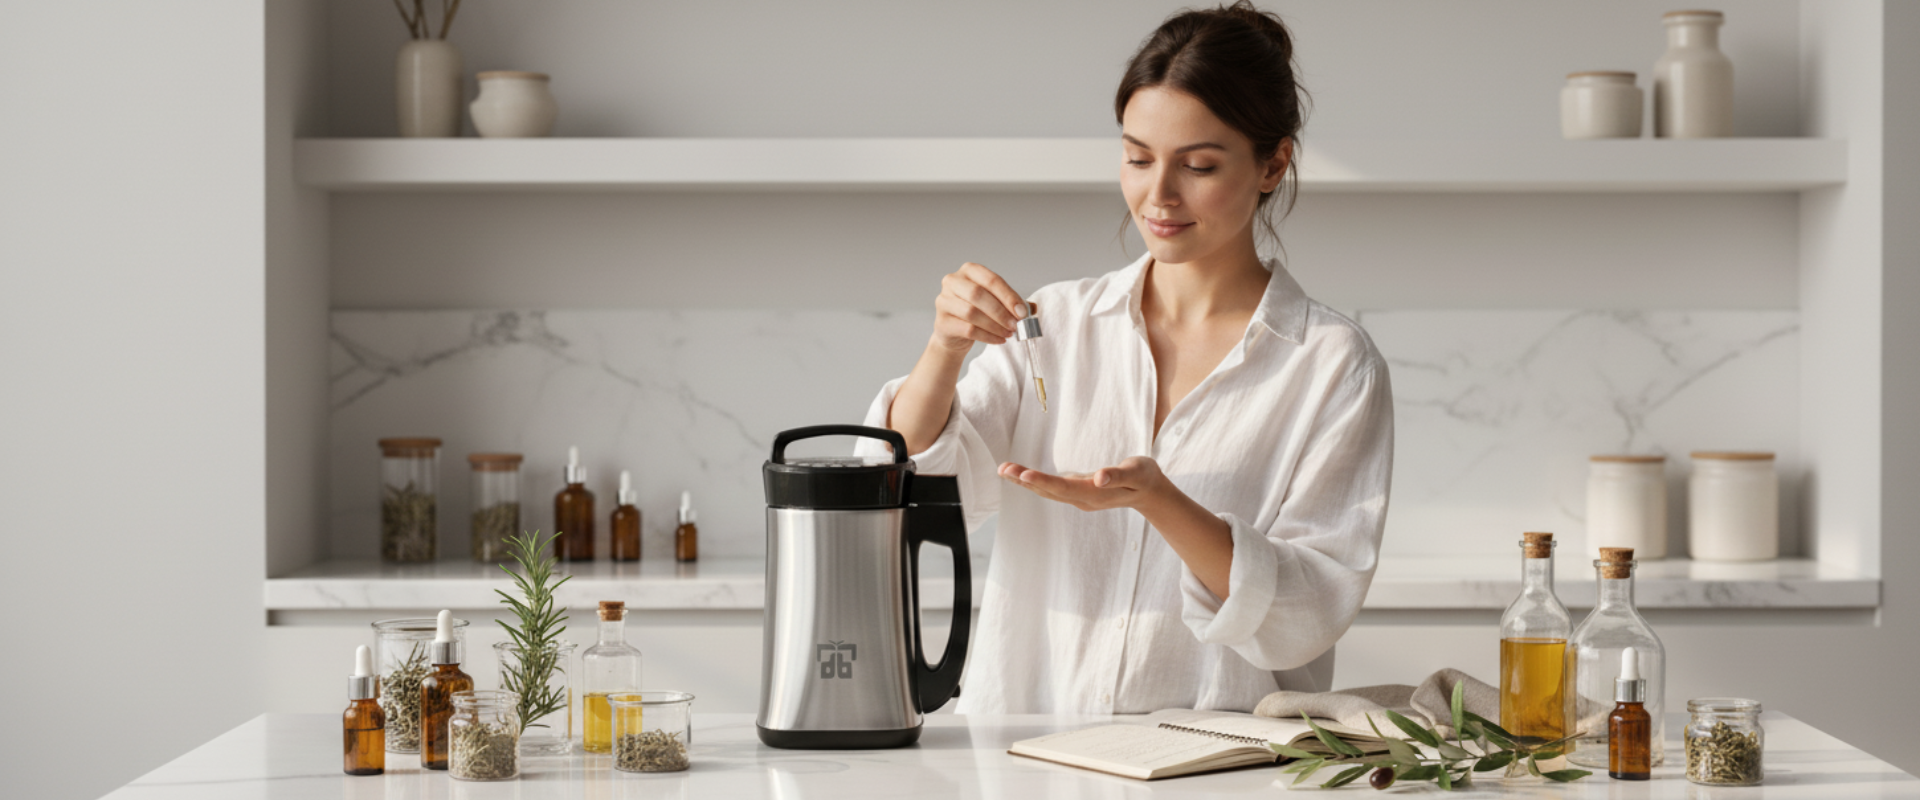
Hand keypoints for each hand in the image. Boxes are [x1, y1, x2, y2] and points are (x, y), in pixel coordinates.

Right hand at [931, 262, 1034, 352]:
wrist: (955, 334)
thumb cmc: (978, 312)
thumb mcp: (996, 302)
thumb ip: (1013, 303)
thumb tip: (1031, 308)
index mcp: (969, 270)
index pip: (991, 280)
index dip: (1008, 296)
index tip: (1022, 312)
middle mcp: (953, 281)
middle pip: (978, 294)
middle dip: (1001, 312)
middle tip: (1015, 325)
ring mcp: (944, 301)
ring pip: (972, 313)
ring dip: (995, 325)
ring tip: (1009, 333)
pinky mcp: (942, 321)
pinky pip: (967, 329)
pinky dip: (987, 336)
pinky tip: (999, 340)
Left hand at [998, 456, 1170, 512]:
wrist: (1150, 493)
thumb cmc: (1145, 478)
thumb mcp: (1138, 472)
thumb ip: (1119, 474)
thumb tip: (1099, 476)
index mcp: (1096, 493)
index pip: (1065, 488)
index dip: (1043, 481)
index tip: (1023, 475)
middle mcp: (1083, 499)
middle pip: (1050, 491)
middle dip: (1025, 481)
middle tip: (1003, 469)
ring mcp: (1079, 498)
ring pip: (1048, 491)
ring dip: (1025, 482)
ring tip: (1004, 470)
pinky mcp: (1077, 492)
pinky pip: (1051, 488)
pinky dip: (1034, 482)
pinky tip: (1020, 476)